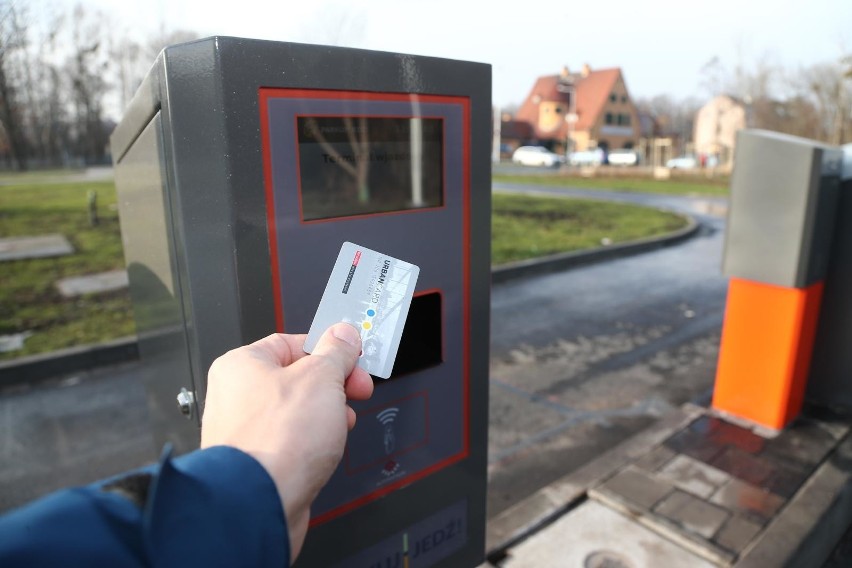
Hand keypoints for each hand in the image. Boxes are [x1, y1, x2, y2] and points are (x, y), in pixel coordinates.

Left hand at [200, 323, 373, 561]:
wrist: (260, 502)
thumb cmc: (276, 441)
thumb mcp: (322, 378)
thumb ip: (336, 351)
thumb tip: (344, 335)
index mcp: (243, 364)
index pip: (293, 342)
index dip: (330, 349)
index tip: (353, 358)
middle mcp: (238, 395)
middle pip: (299, 377)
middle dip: (334, 386)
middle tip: (356, 390)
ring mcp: (246, 431)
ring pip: (298, 411)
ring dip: (327, 415)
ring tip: (341, 424)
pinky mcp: (258, 461)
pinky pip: (293, 440)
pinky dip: (314, 441)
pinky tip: (326, 448)